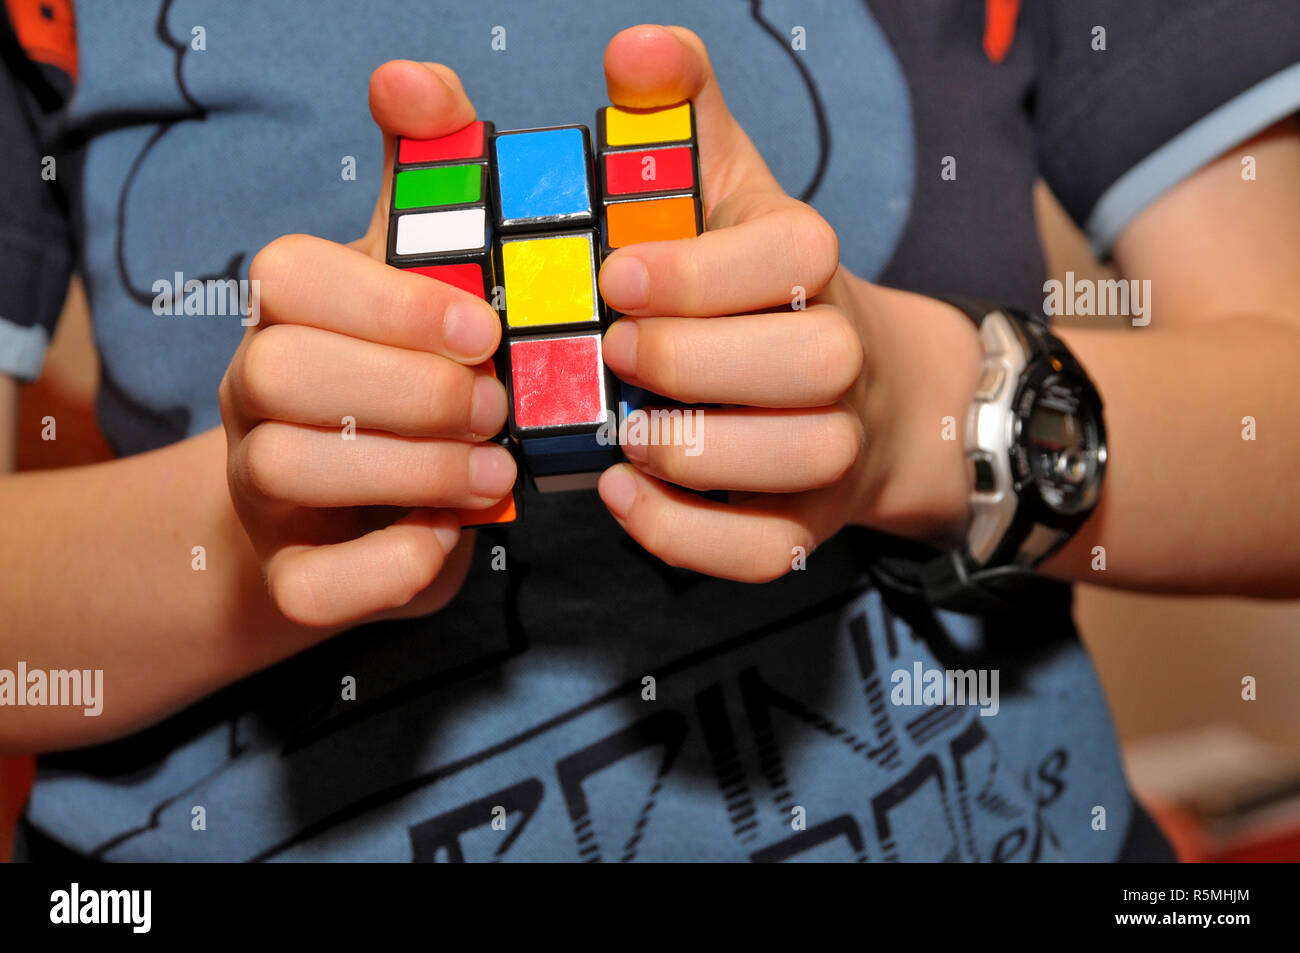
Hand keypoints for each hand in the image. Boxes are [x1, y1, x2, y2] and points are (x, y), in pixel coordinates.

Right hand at [220, 61, 515, 627]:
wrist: (367, 506)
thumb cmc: (411, 376)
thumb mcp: (424, 278)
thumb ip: (429, 181)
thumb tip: (411, 77)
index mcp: (296, 312)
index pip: (292, 275)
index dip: (390, 300)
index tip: (486, 325)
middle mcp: (258, 392)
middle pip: (278, 371)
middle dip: (408, 391)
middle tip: (498, 407)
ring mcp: (262, 487)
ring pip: (287, 470)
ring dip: (411, 471)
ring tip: (491, 473)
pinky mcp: (289, 574)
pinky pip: (309, 585)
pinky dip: (388, 567)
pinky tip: (448, 539)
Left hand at [596, 26, 979, 581]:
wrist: (858, 390)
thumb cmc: (754, 284)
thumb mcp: (723, 188)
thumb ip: (676, 118)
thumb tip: (636, 49)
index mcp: (814, 263)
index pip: (790, 260)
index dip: (699, 275)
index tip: (614, 278)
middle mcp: (840, 355)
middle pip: (807, 367)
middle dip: (695, 364)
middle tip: (615, 354)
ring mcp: (832, 449)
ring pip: (798, 462)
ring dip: (697, 452)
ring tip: (623, 431)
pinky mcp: (804, 524)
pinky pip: (764, 550)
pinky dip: (690, 536)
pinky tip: (624, 497)